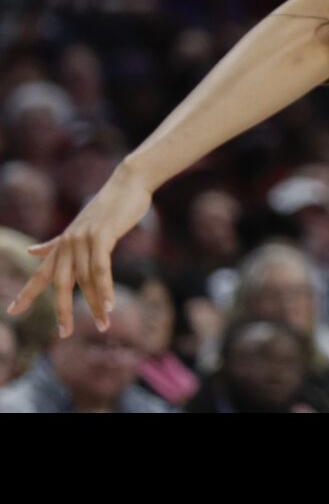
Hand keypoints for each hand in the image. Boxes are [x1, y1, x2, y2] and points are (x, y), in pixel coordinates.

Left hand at [7, 168, 152, 335]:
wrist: (128, 183)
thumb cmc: (107, 206)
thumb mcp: (79, 227)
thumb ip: (56, 243)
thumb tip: (32, 251)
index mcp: (62, 245)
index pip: (41, 274)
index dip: (26, 294)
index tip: (12, 312)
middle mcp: (68, 244)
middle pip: (61, 284)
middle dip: (62, 310)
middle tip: (65, 333)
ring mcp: (84, 240)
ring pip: (87, 280)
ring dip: (96, 304)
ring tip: (104, 324)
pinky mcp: (102, 236)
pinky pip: (101, 268)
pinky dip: (106, 288)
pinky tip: (111, 304)